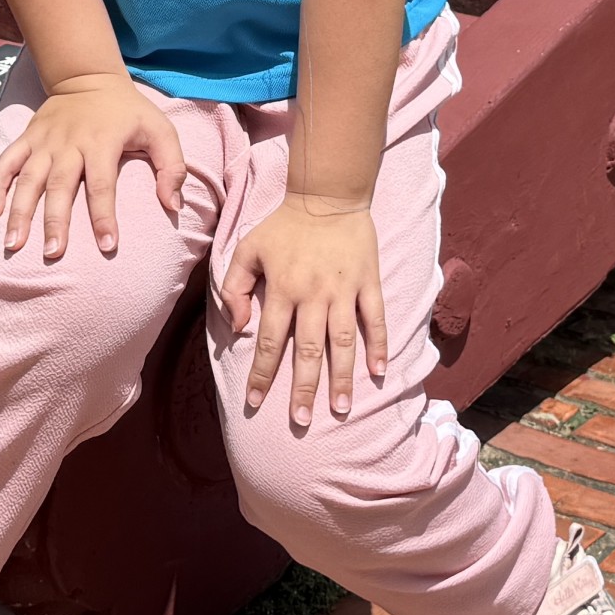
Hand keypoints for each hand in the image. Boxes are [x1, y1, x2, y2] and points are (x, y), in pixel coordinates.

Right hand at [0, 72, 186, 259]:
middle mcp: (69, 144)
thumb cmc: (128, 112)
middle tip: (52, 254)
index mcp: (102, 142)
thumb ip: (172, 167)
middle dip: (55, 222)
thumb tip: (174, 206)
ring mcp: (44, 142)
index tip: (107, 247)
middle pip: (60, 186)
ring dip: (19, 212)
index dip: (104, 216)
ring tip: (13, 244)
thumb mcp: (160, 130)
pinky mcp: (27, 140)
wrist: (88, 78)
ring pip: (27, 179)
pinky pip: (6, 163)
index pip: (103, 185)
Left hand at [219, 193, 387, 427]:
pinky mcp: (368, 282)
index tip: (255, 404)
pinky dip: (379, 345)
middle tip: (301, 420)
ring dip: (342, 377)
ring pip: (343, 342)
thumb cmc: (283, 226)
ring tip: (340, 409)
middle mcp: (314, 295)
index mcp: (283, 289)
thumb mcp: (247, 249)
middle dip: (304, 388)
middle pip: (308, 350)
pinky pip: (375, 318)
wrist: (327, 194)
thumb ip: (235, 288)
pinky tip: (379, 372)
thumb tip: (239, 329)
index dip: (262, 375)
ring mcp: (344, 290)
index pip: (271, 342)